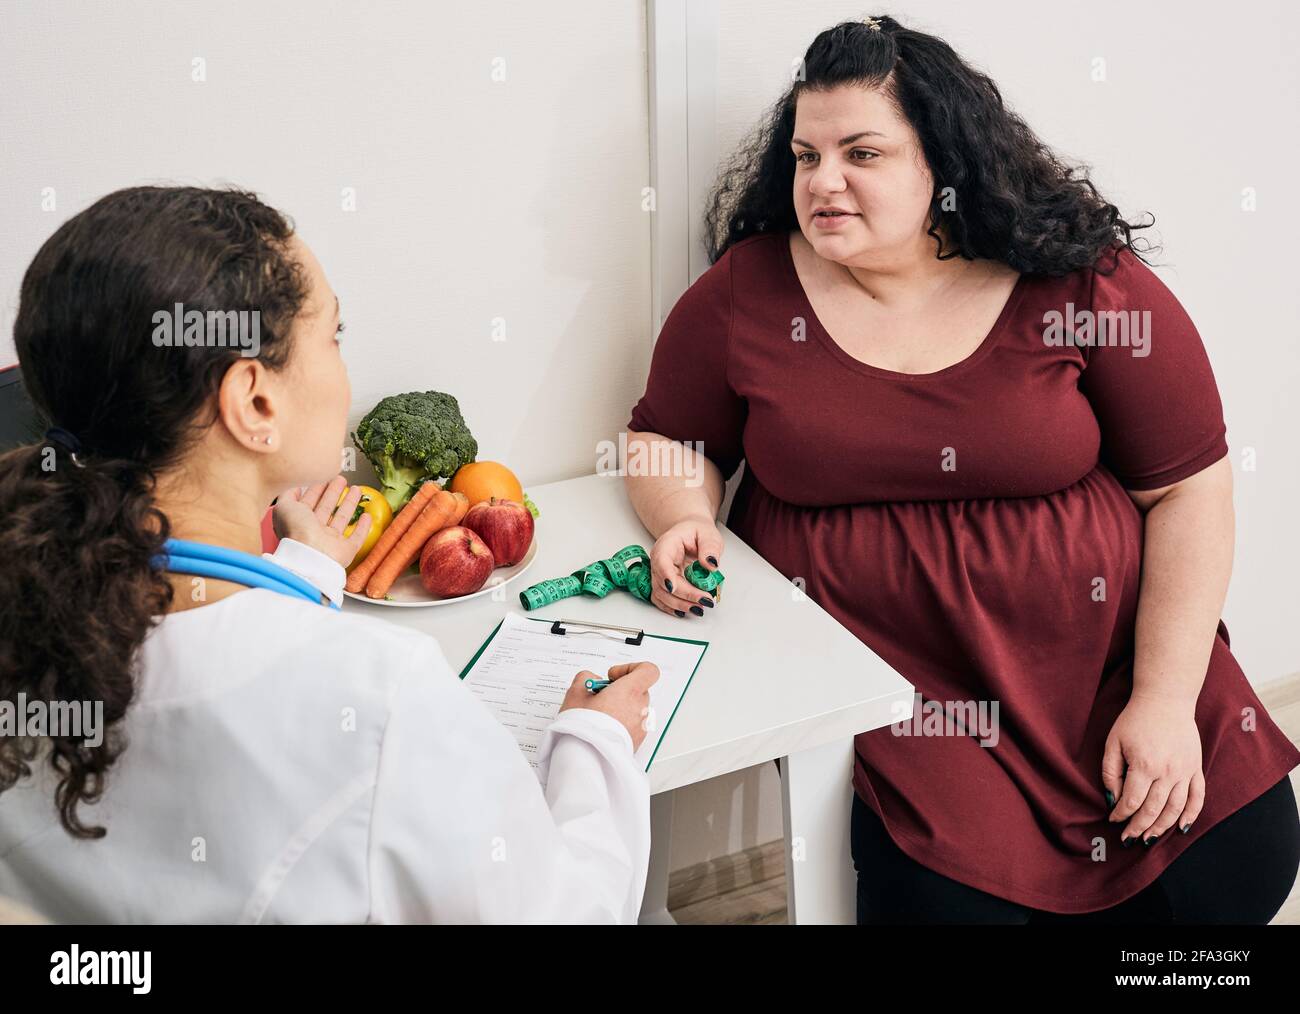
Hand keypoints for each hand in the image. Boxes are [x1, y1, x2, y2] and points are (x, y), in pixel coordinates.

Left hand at [271, 476, 372, 569]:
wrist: (310, 556)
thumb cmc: (295, 531)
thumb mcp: (284, 507)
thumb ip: (287, 495)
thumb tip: (294, 487)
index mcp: (299, 521)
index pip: (309, 502)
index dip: (316, 489)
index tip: (323, 476)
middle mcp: (314, 531)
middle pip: (326, 508)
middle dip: (333, 492)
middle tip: (341, 479)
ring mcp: (331, 541)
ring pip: (342, 519)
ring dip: (349, 504)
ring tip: (356, 489)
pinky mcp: (346, 550)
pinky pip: (356, 537)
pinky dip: (363, 528)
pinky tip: (367, 516)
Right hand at [559, 661, 659, 749]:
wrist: (587, 758)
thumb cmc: (583, 726)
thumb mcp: (576, 693)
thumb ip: (586, 678)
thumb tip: (591, 680)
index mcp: (630, 691)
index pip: (648, 670)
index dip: (630, 668)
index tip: (613, 676)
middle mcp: (640, 707)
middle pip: (638, 689)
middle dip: (620, 690)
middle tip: (600, 697)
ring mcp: (641, 725)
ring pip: (635, 707)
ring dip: (621, 707)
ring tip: (599, 715)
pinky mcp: (637, 740)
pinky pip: (633, 724)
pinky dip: (622, 722)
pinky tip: (603, 728)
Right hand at [648, 515, 722, 617]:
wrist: (690, 534)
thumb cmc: (696, 533)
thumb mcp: (708, 534)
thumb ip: (710, 547)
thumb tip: (711, 564)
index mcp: (666, 545)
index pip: (661, 561)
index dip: (665, 575)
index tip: (672, 586)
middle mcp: (659, 561)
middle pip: (663, 582)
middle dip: (683, 595)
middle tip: (704, 600)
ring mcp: (660, 575)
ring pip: (662, 594)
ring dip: (679, 604)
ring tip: (699, 608)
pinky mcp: (664, 585)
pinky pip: (663, 600)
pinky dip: (673, 608)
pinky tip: (686, 611)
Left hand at [1102, 692, 1204, 845]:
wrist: (1166, 700)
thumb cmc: (1135, 720)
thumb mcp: (1113, 742)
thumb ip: (1110, 771)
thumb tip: (1112, 797)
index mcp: (1144, 765)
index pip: (1132, 801)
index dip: (1121, 814)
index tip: (1113, 820)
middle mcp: (1167, 772)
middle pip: (1153, 810)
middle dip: (1138, 827)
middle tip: (1128, 838)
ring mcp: (1185, 771)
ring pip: (1175, 809)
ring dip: (1162, 827)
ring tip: (1149, 838)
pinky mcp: (1195, 768)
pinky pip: (1197, 797)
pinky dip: (1191, 815)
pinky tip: (1182, 828)